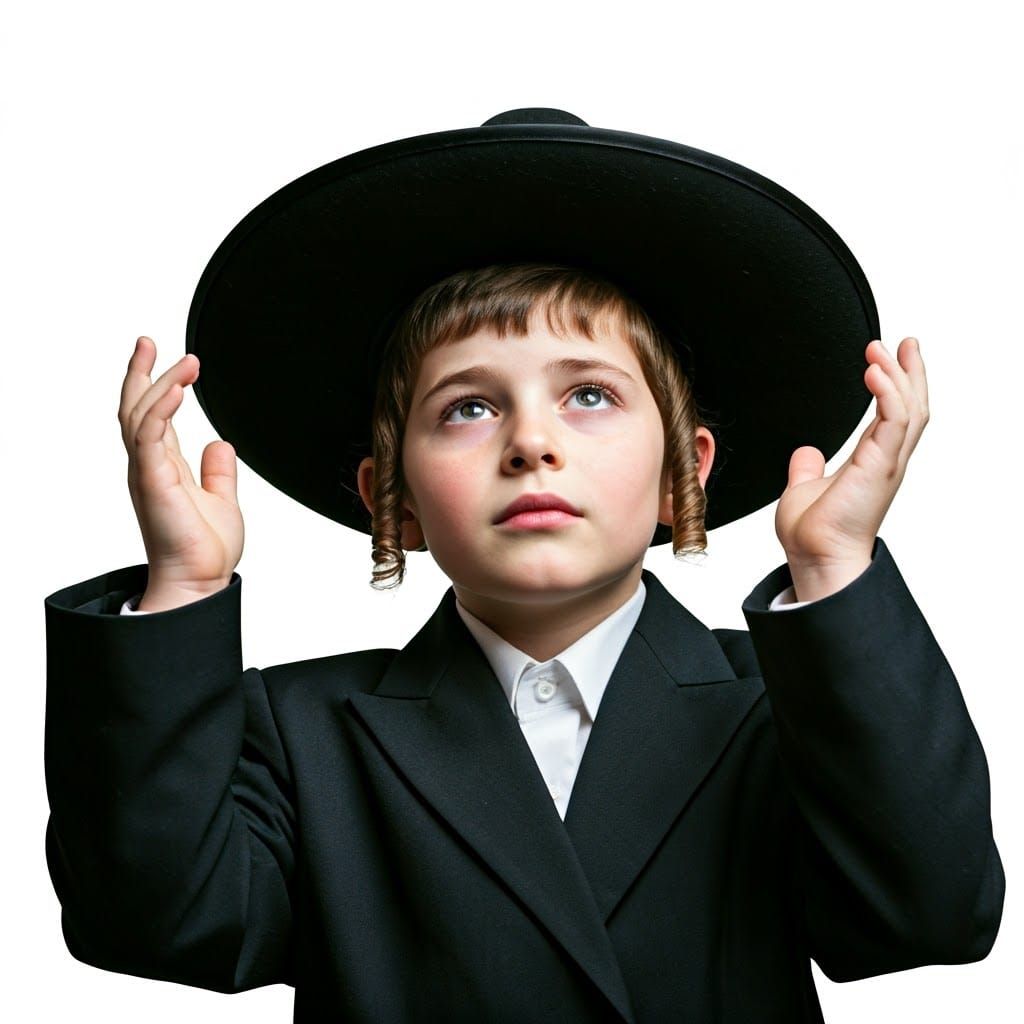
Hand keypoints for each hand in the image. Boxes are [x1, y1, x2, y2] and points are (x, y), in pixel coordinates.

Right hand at [118, 336, 243, 596]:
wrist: (200, 582)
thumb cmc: (205, 549)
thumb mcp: (220, 499)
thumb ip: (218, 471)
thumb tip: (221, 443)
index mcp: (162, 467)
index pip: (150, 416)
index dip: (152, 384)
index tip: (160, 355)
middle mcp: (148, 465)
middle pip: (134, 408)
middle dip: (140, 372)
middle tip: (149, 341)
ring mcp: (147, 472)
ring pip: (140, 415)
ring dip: (160, 384)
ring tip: (186, 364)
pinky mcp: (152, 482)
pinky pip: (149, 437)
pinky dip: (161, 411)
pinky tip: (176, 392)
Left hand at [775, 337, 929, 601]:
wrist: (813, 556)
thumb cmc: (813, 533)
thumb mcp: (805, 488)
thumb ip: (808, 467)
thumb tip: (806, 451)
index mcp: (873, 461)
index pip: (894, 415)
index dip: (897, 385)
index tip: (891, 358)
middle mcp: (886, 460)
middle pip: (911, 407)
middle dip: (911, 373)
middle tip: (906, 342)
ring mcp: (886, 462)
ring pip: (908, 409)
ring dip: (898, 375)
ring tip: (880, 349)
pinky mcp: (879, 466)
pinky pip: (893, 421)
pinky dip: (888, 393)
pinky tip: (875, 372)